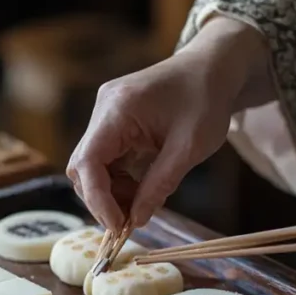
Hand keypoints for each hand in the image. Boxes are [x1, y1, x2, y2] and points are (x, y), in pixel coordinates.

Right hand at [67, 17, 271, 230]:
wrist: (212, 67)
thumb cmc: (206, 99)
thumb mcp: (190, 147)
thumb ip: (160, 185)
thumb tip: (136, 220)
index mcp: (117, 109)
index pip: (88, 162)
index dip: (97, 199)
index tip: (117, 227)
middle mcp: (103, 109)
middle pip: (82, 166)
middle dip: (102, 199)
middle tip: (129, 221)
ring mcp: (106, 115)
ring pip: (91, 166)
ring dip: (110, 192)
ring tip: (140, 204)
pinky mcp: (114, 122)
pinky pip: (105, 158)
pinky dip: (118, 180)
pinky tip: (140, 189)